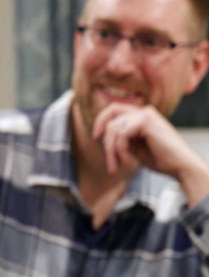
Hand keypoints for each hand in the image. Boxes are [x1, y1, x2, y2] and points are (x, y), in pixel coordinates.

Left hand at [93, 102, 208, 204]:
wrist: (180, 166)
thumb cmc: (159, 158)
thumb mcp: (134, 146)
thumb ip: (121, 137)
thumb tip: (100, 135)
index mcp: (141, 115)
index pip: (113, 109)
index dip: (100, 121)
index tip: (96, 138)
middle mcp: (144, 111)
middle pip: (110, 116)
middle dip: (105, 140)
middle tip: (109, 161)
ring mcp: (146, 114)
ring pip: (113, 129)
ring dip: (111, 151)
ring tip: (117, 166)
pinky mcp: (147, 122)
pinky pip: (121, 134)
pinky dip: (120, 150)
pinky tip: (127, 161)